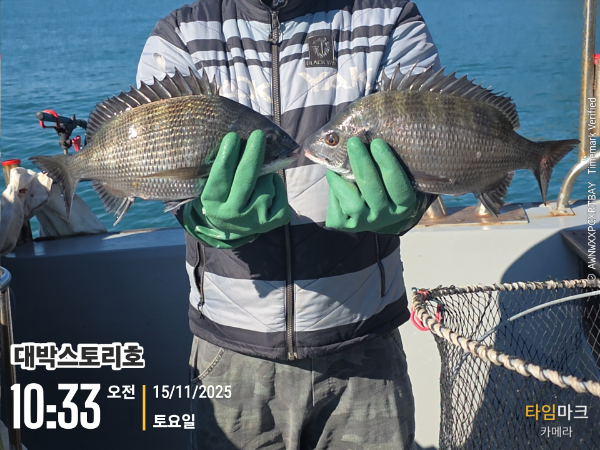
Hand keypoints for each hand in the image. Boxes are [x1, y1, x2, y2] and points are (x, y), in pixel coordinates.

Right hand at [183, 130, 289, 247]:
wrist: (234, 227)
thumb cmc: (224, 197)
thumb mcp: (215, 187)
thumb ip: (223, 169)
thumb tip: (243, 142)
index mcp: (213, 203)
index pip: (221, 174)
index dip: (228, 154)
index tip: (233, 136)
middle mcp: (233, 214)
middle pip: (246, 177)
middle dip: (253, 153)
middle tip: (257, 135)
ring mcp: (255, 219)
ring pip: (266, 182)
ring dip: (265, 174)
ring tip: (257, 179)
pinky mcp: (274, 222)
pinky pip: (280, 191)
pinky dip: (276, 184)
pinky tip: (268, 188)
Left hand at [325, 137, 426, 233]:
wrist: (370, 212)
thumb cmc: (383, 185)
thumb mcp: (392, 176)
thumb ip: (385, 162)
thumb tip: (367, 134)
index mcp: (404, 204)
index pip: (399, 186)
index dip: (387, 164)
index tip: (377, 143)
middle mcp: (386, 217)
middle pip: (373, 191)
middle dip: (362, 164)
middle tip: (354, 142)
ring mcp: (365, 223)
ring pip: (352, 203)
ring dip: (342, 179)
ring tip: (337, 165)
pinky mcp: (345, 226)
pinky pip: (336, 206)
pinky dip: (334, 189)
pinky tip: (336, 179)